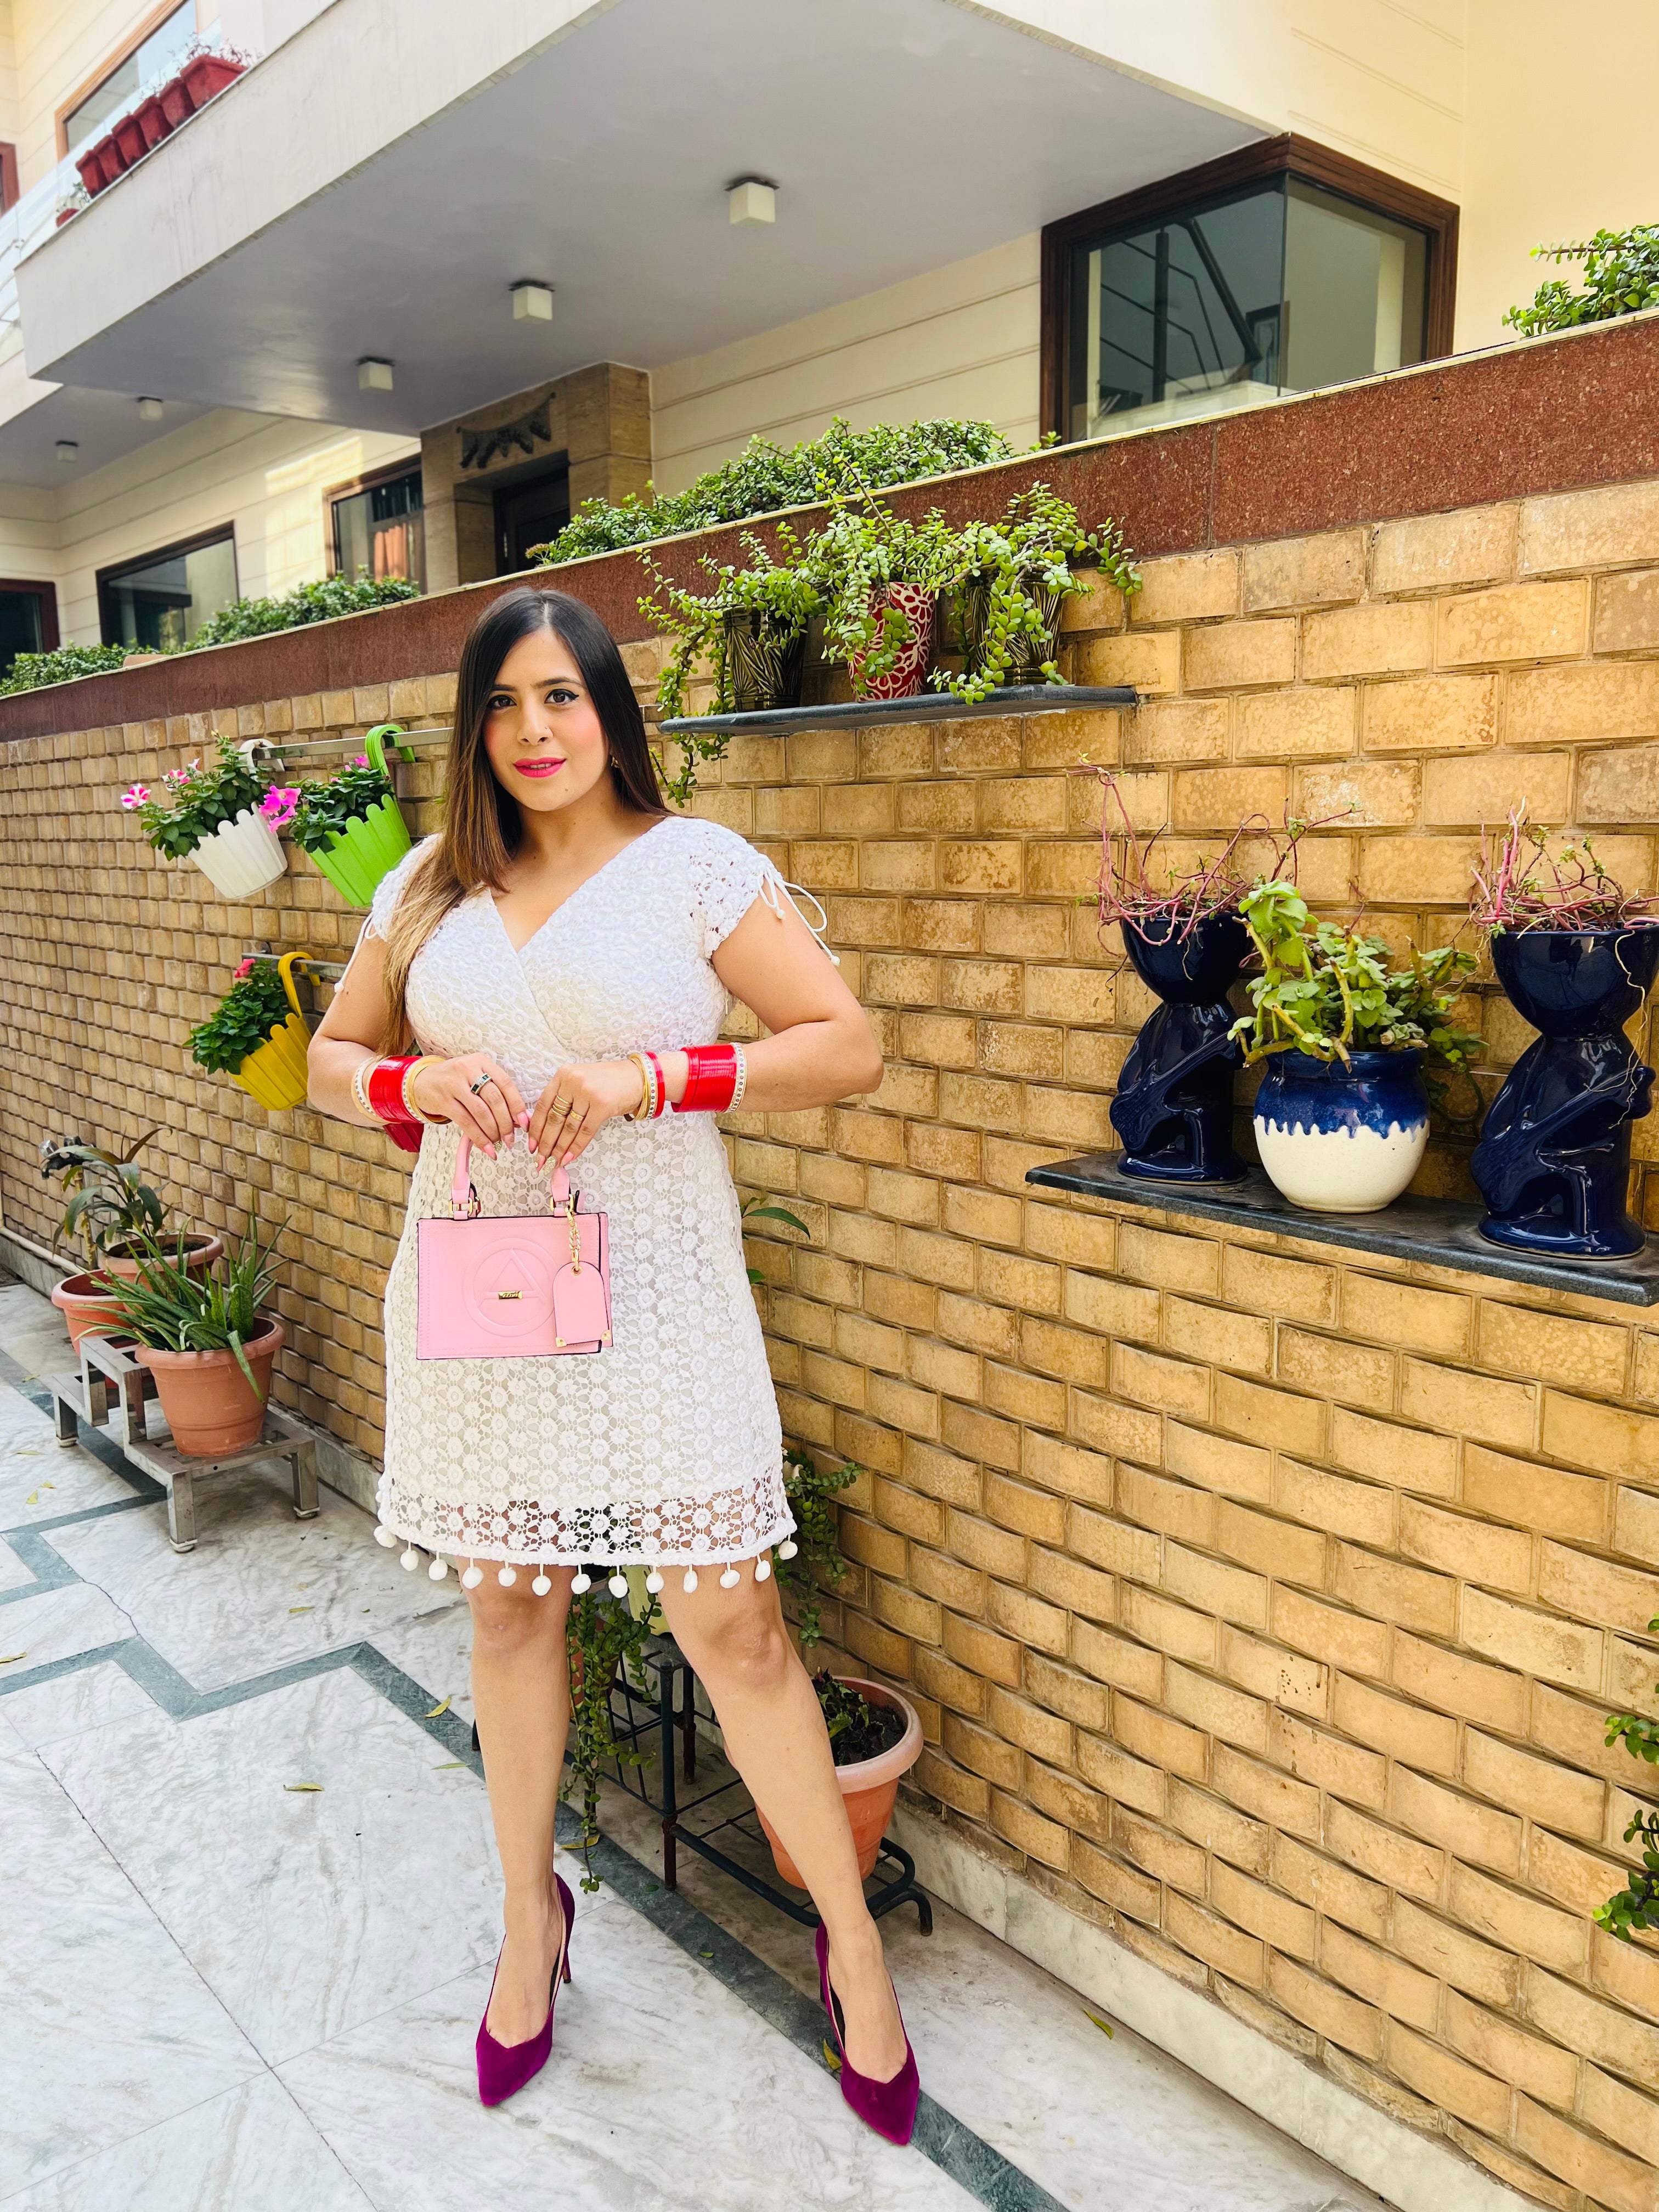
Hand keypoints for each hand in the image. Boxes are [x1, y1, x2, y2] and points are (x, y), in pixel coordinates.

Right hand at [407, 1054, 528, 1157]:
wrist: (421, 1081)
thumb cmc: (455, 1080)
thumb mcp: (475, 1076)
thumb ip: (495, 1091)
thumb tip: (518, 1118)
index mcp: (481, 1061)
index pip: (506, 1083)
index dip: (517, 1105)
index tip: (524, 1123)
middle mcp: (468, 1069)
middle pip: (494, 1099)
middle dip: (506, 1122)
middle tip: (511, 1138)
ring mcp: (454, 1084)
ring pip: (481, 1112)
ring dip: (493, 1131)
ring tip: (500, 1142)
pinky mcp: (443, 1101)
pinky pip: (466, 1122)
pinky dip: (479, 1138)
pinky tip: (486, 1147)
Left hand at [530, 1060, 646, 1168]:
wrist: (638, 1077)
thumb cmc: (609, 1081)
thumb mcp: (580, 1081)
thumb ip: (563, 1097)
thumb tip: (545, 1128)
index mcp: (563, 1075)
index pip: (543, 1105)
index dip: (535, 1128)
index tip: (531, 1145)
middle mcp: (572, 1082)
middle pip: (554, 1119)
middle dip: (545, 1143)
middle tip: (540, 1160)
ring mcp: (587, 1093)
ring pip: (568, 1128)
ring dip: (559, 1148)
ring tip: (553, 1162)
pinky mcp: (602, 1105)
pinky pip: (585, 1132)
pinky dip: (576, 1147)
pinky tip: (569, 1157)